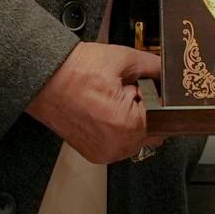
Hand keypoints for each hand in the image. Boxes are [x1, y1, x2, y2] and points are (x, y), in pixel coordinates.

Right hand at [26, 42, 164, 164]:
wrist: (43, 78)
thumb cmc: (76, 70)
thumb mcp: (124, 60)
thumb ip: (155, 67)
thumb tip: (170, 73)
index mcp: (128, 126)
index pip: (165, 120)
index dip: (157, 101)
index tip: (146, 89)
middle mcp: (116, 146)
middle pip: (153, 133)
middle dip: (147, 113)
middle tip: (127, 93)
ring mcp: (104, 153)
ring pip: (137, 140)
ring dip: (133, 122)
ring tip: (113, 101)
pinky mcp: (93, 153)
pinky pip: (120, 144)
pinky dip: (119, 129)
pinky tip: (105, 111)